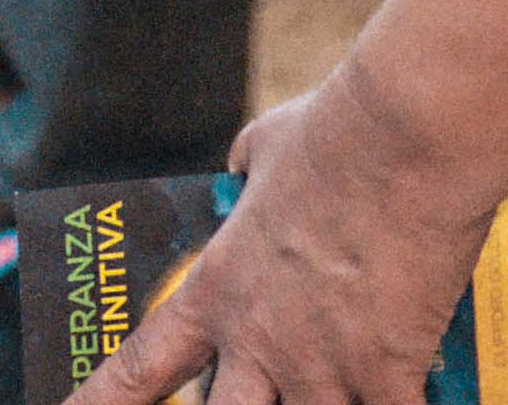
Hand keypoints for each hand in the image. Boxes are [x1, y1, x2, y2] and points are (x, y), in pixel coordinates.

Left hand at [73, 60, 496, 404]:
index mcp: (219, 286)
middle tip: (229, 403)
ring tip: (327, 387)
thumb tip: (243, 171)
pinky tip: (399, 392)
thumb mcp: (264, 146)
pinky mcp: (388, 372)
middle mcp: (261, 338)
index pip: (140, 366)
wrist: (406, 133)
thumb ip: (244, 172)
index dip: (101, 402)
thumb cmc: (335, 130)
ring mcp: (324, 364)